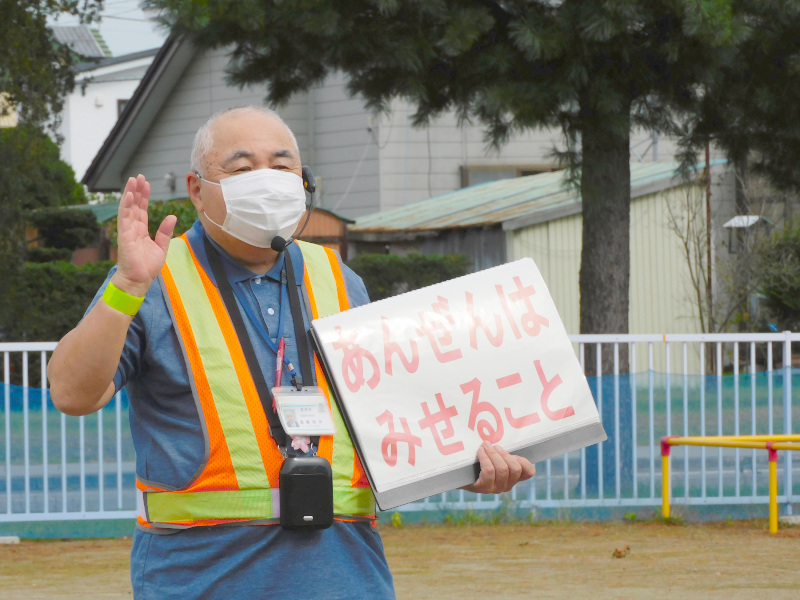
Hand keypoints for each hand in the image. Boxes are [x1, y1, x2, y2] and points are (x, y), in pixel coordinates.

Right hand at [114, 175, 176, 295]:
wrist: (139, 280)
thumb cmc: (147, 266)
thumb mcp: (161, 246)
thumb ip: (165, 231)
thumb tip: (172, 216)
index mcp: (141, 230)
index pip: (141, 209)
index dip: (144, 196)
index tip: (146, 183)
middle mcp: (132, 228)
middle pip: (134, 205)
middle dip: (137, 190)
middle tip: (139, 176)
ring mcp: (127, 231)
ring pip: (128, 208)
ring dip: (130, 193)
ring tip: (133, 180)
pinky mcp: (124, 236)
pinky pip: (124, 218)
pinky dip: (126, 206)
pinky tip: (129, 195)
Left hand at [461, 442, 535, 494]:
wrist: (458, 474)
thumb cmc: (478, 462)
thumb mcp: (494, 456)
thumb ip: (502, 452)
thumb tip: (506, 439)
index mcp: (513, 477)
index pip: (529, 472)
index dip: (525, 462)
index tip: (514, 453)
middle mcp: (506, 485)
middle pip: (515, 469)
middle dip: (504, 454)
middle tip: (494, 445)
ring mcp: (495, 488)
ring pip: (502, 469)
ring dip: (494, 454)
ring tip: (486, 445)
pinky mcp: (483, 488)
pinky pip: (489, 471)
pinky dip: (485, 458)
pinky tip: (480, 451)